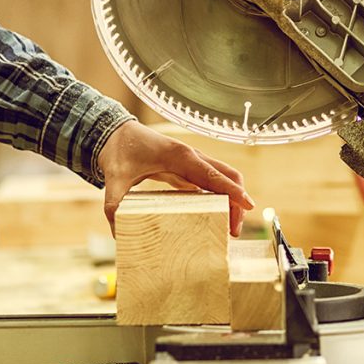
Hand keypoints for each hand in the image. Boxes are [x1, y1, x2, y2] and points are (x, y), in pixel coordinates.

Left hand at [98, 120, 254, 235]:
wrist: (115, 133)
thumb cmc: (119, 151)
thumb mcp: (114, 178)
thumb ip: (114, 204)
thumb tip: (117, 230)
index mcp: (179, 156)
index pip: (213, 175)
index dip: (233, 191)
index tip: (249, 206)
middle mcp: (191, 156)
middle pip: (227, 175)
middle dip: (238, 201)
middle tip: (234, 230)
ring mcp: (191, 161)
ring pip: (223, 177)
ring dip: (231, 198)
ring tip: (229, 227)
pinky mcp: (187, 167)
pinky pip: (211, 180)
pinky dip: (220, 195)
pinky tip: (216, 214)